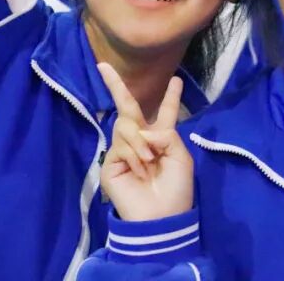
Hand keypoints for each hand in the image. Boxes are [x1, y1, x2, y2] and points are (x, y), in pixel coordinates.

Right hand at [97, 63, 193, 221]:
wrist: (161, 216)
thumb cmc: (176, 188)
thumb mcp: (180, 156)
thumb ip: (166, 134)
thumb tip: (142, 130)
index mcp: (162, 139)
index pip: (164, 113)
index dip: (170, 97)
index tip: (175, 79)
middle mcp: (141, 141)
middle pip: (127, 108)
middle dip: (116, 86)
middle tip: (103, 67)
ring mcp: (122, 151)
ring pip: (126, 126)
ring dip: (141, 143)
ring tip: (149, 162)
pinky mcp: (110, 163)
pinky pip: (121, 146)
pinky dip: (134, 156)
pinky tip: (140, 170)